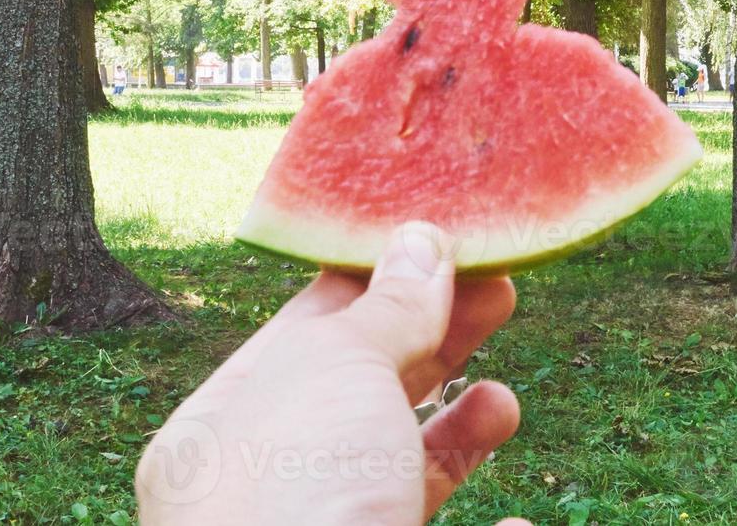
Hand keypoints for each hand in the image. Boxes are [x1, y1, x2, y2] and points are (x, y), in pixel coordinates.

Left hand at [136, 222, 528, 525]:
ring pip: (397, 481)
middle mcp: (265, 493)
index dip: (382, 279)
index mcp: (229, 428)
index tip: (450, 243)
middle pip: (363, 396)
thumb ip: (385, 307)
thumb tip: (422, 238)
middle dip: (439, 340)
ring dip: (461, 436)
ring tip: (507, 401)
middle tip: (505, 289)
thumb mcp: (341, 369)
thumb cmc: (299, 498)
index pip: (308, 331)